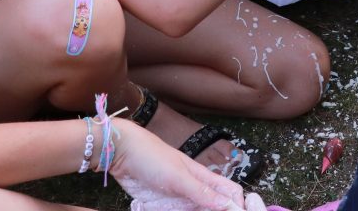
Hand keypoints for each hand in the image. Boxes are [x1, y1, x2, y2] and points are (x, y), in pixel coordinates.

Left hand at [112, 121, 245, 209]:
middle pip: (213, 207)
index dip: (237, 206)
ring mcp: (178, 198)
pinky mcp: (163, 204)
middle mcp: (194, 189)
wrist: (120, 152)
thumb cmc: (151, 157)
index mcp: (203, 177)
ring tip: (176, 210)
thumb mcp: (178, 176)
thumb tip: (229, 205)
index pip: (230, 193)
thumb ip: (202, 192)